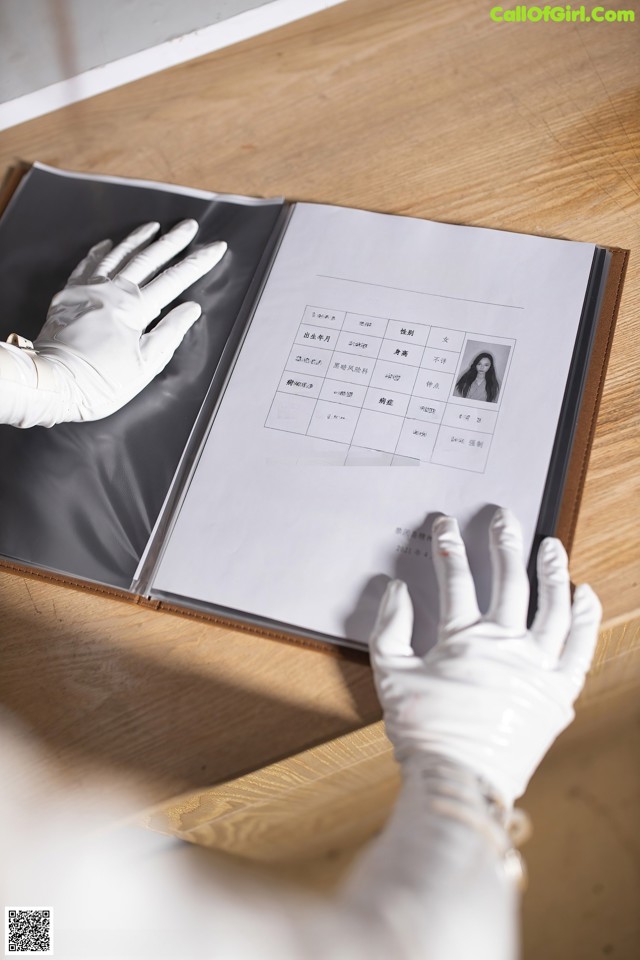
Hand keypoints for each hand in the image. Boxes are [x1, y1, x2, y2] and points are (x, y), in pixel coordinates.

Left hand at [6, 220, 225, 424]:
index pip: (175, 279)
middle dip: (171, 241)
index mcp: (135, 308)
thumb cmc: (102, 381)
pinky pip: (86, 265)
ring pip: (118, 256)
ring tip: (153, 226)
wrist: (55, 382)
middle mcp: (113, 291)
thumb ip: (170, 332)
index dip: (198, 262)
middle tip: (188, 226)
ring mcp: (88, 290)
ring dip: (137, 240)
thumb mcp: (145, 364)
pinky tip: (108, 244)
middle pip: (148, 260)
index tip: (216, 247)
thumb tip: (191, 308)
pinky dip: (100, 252)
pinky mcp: (69, 295)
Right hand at [370, 508, 601, 807]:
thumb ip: (390, 628)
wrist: (461, 780)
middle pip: (509, 580)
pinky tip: (584, 595)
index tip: (447, 524)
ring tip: (551, 546)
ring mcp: (536, 666)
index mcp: (464, 639)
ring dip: (551, 570)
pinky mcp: (558, 691)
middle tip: (504, 519)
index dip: (450, 545)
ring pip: (551, 605)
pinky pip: (579, 647)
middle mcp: (505, 644)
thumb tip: (396, 590)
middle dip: (504, 543)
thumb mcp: (391, 675)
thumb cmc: (425, 733)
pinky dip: (584, 618)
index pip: (456, 578)